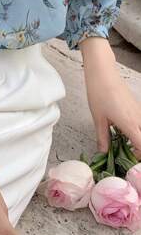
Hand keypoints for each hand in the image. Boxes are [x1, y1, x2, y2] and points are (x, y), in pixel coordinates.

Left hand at [80, 37, 140, 159]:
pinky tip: (121, 129)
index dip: (139, 158)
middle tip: (126, 154)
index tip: (130, 162)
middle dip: (139, 150)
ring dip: (137, 139)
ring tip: (122, 142)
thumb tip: (103, 152)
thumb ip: (102, 138)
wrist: (103, 73)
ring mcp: (139, 112)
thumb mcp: (98, 119)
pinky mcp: (136, 106)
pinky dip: (135, 129)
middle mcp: (139, 119)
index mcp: (130, 125)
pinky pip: (140, 122)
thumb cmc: (99, 93)